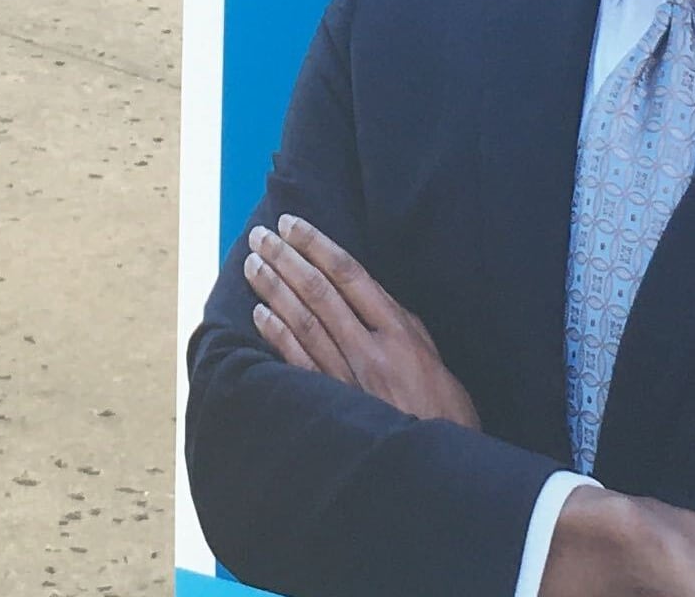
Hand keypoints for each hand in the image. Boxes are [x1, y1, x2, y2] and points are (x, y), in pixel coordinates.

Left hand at [243, 215, 480, 430]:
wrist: (437, 468)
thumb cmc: (442, 414)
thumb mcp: (434, 360)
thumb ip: (404, 326)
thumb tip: (373, 295)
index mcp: (399, 333)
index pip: (350, 275)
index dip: (317, 245)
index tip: (292, 225)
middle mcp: (370, 349)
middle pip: (319, 292)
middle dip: (286, 259)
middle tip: (260, 237)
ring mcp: (347, 377)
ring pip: (303, 321)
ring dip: (274, 289)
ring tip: (253, 266)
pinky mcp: (332, 403)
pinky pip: (297, 362)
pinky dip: (277, 335)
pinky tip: (259, 314)